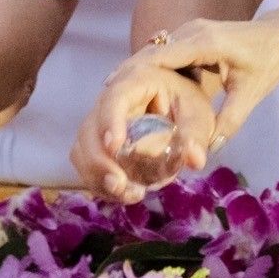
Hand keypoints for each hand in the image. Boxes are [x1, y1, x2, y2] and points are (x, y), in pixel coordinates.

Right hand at [71, 57, 221, 201]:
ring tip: (128, 195)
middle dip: (99, 162)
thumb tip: (196, 160)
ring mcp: (99, 122)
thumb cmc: (184, 100)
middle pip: (89, 129)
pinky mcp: (96, 143)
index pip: (115, 97)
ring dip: (98, 177)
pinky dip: (98, 182)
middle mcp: (109, 100)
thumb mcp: (196, 112)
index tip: (114, 147)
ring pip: (82, 150)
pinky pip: (86, 163)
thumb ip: (196, 134)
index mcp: (135, 82)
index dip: (110, 121)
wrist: (173, 101)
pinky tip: (121, 195)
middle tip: (121, 186)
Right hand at [81, 18, 278, 198]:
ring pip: (151, 52)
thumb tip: (206, 152)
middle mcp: (191, 32)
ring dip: (131, 73)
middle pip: (149, 53)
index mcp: (206, 42)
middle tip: (101, 102)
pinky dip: (144, 70)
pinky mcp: (189, 38)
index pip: (162, 56)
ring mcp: (189, 32)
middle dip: (125, 77)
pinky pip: (160, 53)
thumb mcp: (252, 93)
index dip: (135, 73)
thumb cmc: (270, 61)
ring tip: (107, 99)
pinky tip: (129, 89)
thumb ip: (229, 120)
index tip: (111, 92)